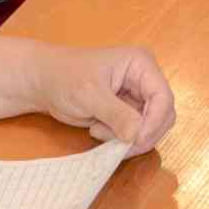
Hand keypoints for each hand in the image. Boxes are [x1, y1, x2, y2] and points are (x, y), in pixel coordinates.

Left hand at [33, 43, 175, 155]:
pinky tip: (98, 130)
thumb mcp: (90, 95)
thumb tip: (137, 135)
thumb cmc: (65, 78)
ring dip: (129, 138)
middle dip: (143, 134)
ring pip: (151, 128)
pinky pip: (136, 133)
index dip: (154, 122)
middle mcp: (145, 80)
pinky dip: (121, 139)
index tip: (136, 140)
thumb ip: (116, 114)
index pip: (163, 97)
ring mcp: (138, 97)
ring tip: (99, 130)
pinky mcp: (128, 112)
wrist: (44, 82)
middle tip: (116, 144)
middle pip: (163, 115)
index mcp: (141, 65)